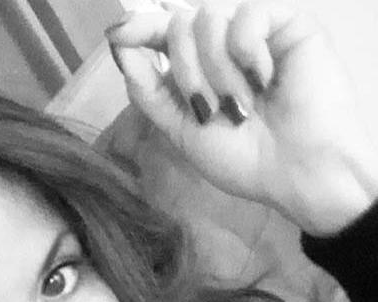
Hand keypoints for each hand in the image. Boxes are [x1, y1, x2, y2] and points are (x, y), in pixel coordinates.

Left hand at [107, 0, 377, 233]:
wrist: (297, 172)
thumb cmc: (244, 158)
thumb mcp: (183, 131)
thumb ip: (150, 91)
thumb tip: (120, 48)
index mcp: (197, 69)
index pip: (162, 35)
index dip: (138, 29)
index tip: (117, 35)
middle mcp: (222, 46)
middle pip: (179, 25)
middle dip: (185, 72)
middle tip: (209, 110)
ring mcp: (253, 32)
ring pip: (208, 19)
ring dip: (217, 72)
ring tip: (241, 106)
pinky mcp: (287, 23)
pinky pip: (247, 15)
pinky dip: (247, 52)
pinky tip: (265, 80)